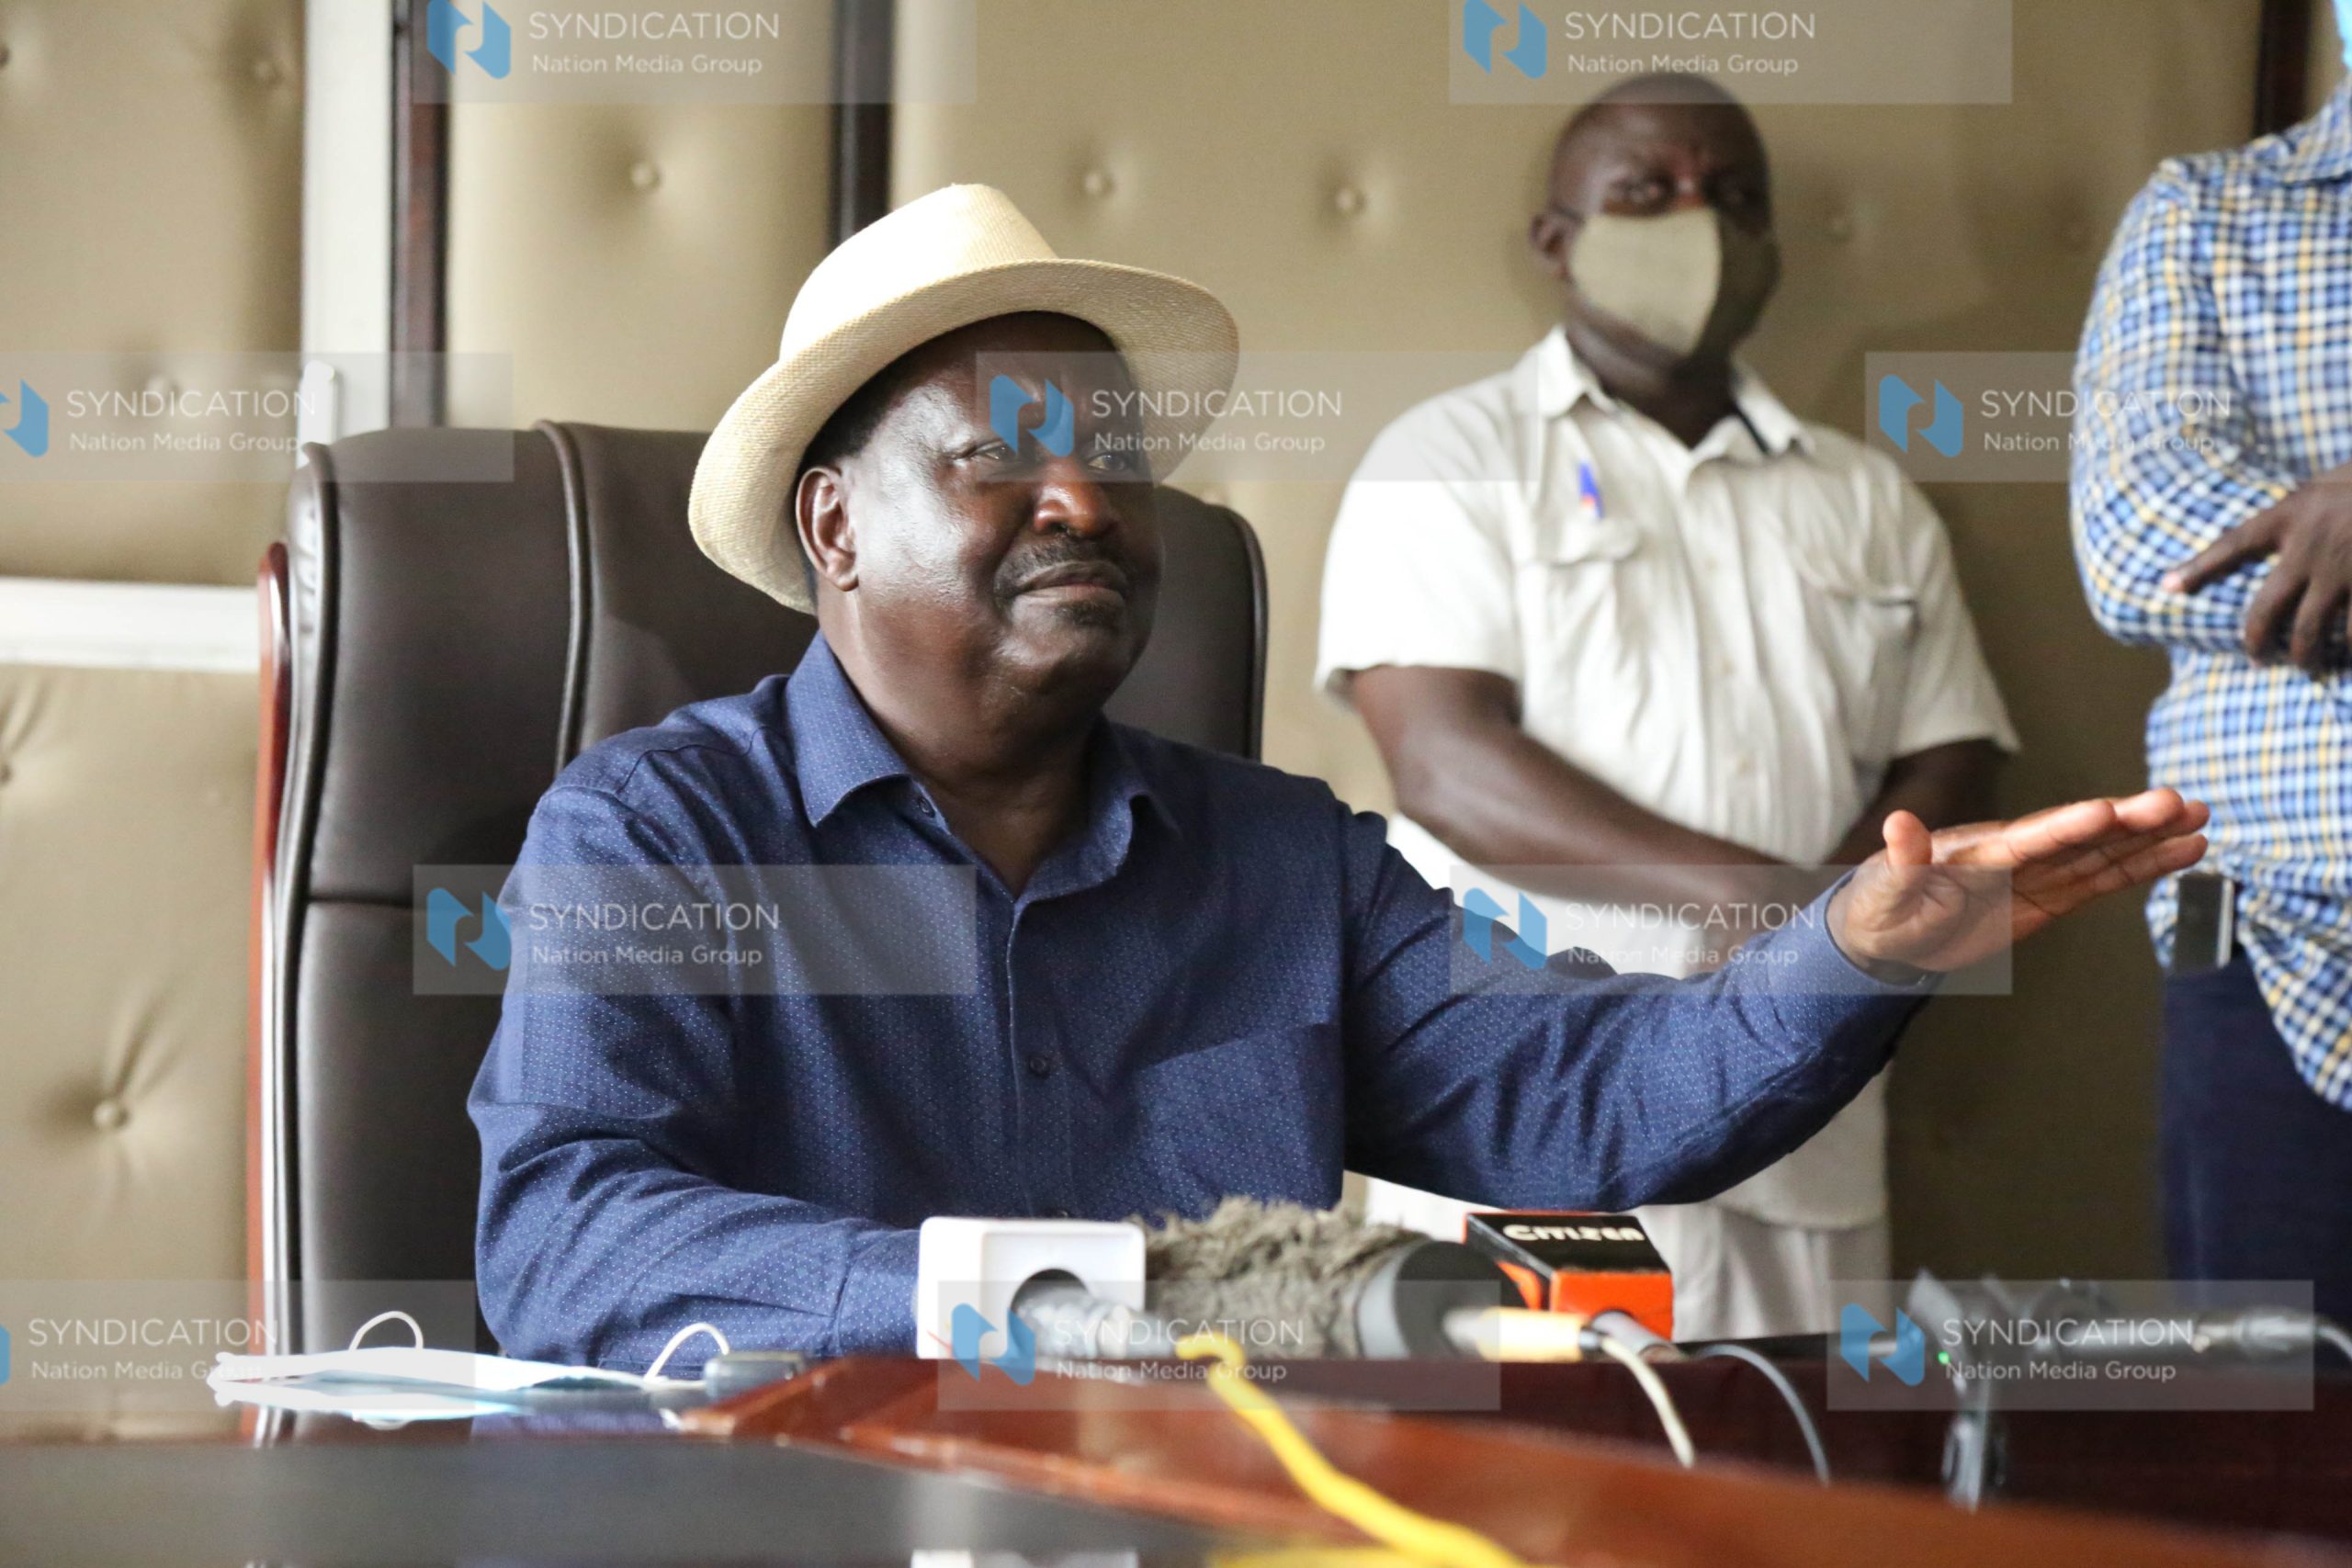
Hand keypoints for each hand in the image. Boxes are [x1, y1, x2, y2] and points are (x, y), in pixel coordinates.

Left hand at [1827, 789, 2208, 975]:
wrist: (1890, 932)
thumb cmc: (1883, 907)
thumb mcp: (1885, 891)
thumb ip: (1900, 862)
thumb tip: (1898, 823)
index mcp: (1977, 851)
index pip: (2027, 837)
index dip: (2065, 827)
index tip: (2105, 811)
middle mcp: (2017, 853)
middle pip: (2079, 835)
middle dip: (2128, 821)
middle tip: (2178, 803)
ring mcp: (2040, 873)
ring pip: (2104, 851)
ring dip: (2151, 837)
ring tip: (2200, 817)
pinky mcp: (2054, 895)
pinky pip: (2106, 878)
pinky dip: (2145, 865)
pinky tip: (2186, 850)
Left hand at [2163, 464, 2351, 672]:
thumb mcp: (2328, 481)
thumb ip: (2301, 507)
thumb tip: (2269, 530)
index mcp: (2292, 513)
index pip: (2233, 543)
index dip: (2198, 566)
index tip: (2166, 587)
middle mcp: (2309, 546)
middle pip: (2267, 609)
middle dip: (2258, 641)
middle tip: (2257, 658)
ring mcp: (2343, 570)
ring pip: (2311, 631)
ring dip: (2305, 655)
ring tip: (2308, 665)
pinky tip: (2350, 658)